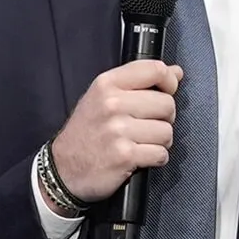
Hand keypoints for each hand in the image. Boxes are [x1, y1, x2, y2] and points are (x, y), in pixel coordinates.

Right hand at [47, 59, 182, 205]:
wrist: (63, 169)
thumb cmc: (86, 132)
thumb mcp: (102, 96)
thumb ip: (138, 81)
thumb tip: (176, 72)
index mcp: (107, 84)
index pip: (154, 70)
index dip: (170, 81)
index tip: (168, 90)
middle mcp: (112, 104)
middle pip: (167, 104)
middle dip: (165, 118)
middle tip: (147, 125)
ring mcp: (118, 130)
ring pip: (167, 131)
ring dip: (160, 142)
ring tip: (142, 143)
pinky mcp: (124, 155)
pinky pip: (161, 154)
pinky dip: (156, 159)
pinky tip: (140, 157)